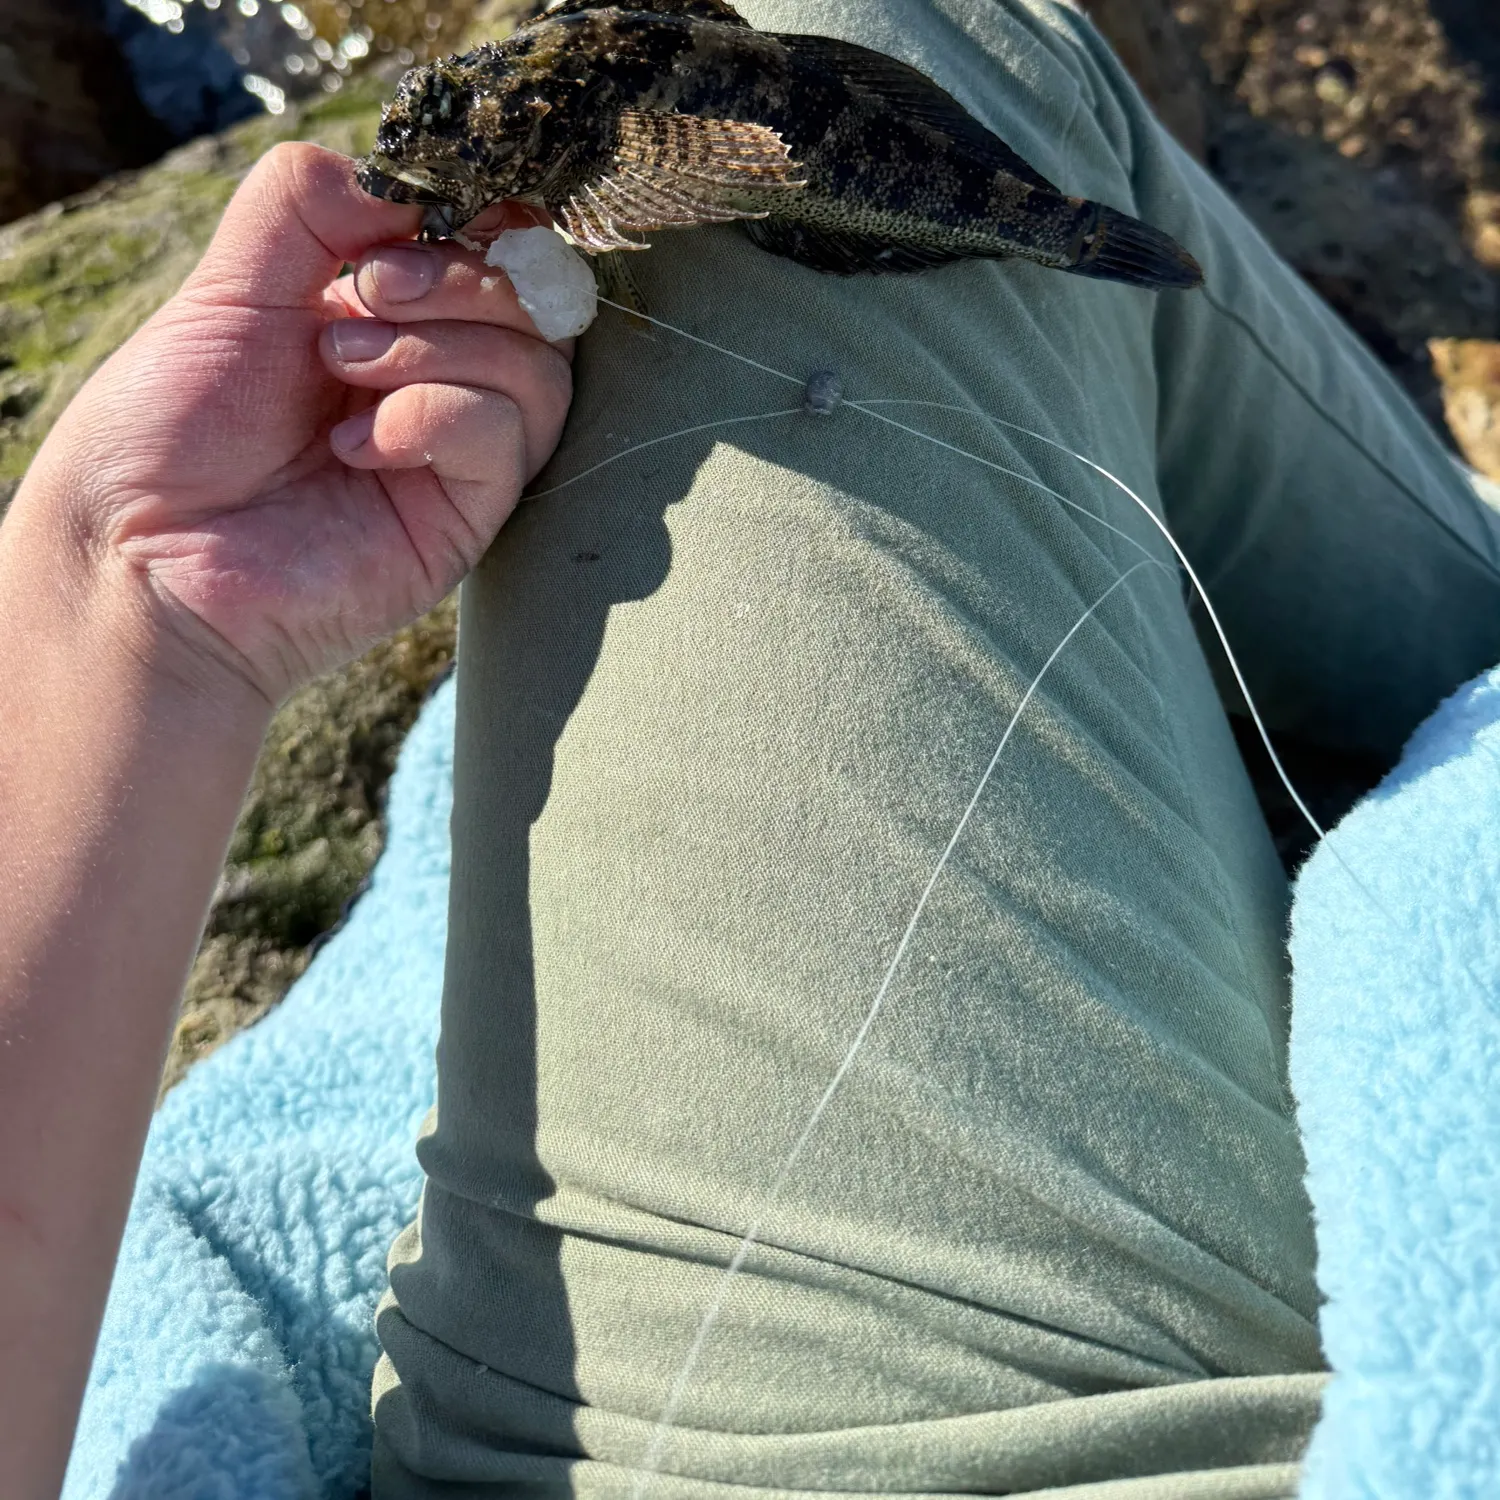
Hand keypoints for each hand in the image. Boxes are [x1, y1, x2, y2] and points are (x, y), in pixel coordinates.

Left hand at [12, 141, 572, 706]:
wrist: (144, 552)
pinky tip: (355, 449)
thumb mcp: (230, 281)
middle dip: (455, 277)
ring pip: (539, 366)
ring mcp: (459, 455)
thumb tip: (408, 187)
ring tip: (341, 367)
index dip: (478, 219)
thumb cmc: (173, 427)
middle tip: (363, 295)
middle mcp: (439, 381)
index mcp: (393, 319)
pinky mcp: (467, 519)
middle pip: (538, 303)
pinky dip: (430, 418)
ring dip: (437, 345)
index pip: (496, 250)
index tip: (408, 220)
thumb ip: (310, 203)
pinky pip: (504, 435)